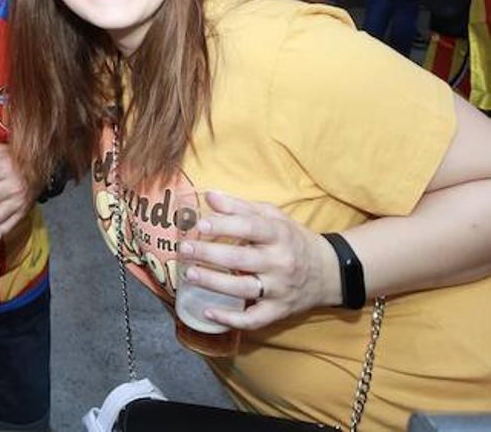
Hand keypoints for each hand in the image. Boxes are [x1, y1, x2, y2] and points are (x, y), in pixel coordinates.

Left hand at [176, 190, 340, 330]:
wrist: (330, 272)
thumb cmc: (293, 239)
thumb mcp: (273, 217)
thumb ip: (240, 207)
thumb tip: (209, 196)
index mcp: (279, 235)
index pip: (250, 228)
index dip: (224, 225)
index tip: (200, 223)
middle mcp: (281, 262)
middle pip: (241, 259)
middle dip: (209, 254)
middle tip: (184, 249)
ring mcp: (280, 289)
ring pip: (244, 288)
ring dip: (214, 282)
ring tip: (189, 274)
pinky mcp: (279, 311)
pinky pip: (254, 319)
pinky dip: (231, 319)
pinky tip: (208, 312)